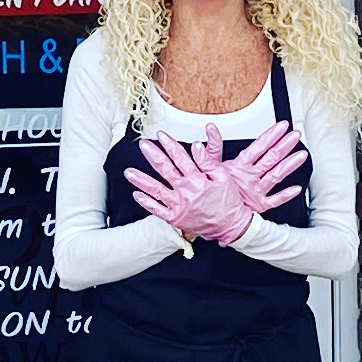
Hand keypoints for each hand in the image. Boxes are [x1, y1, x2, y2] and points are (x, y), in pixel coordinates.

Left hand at [133, 126, 253, 243]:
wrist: (231, 226)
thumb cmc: (229, 202)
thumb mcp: (223, 178)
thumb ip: (208, 162)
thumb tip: (197, 146)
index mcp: (197, 179)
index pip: (180, 157)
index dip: (170, 144)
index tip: (161, 135)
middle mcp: (185, 191)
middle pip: (165, 169)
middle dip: (153, 155)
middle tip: (143, 145)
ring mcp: (179, 205)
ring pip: (156, 190)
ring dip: (141, 180)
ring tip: (129, 171)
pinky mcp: (176, 218)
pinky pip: (157, 210)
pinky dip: (146, 203)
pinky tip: (136, 195)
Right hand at [216, 121, 306, 217]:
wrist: (213, 215)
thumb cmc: (213, 190)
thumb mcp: (210, 165)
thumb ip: (213, 146)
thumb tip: (211, 129)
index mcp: (239, 166)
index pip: (258, 147)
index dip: (271, 135)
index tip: (282, 126)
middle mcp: (250, 177)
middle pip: (271, 158)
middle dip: (284, 145)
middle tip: (295, 135)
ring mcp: (256, 191)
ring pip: (276, 175)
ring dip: (290, 164)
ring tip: (302, 154)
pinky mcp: (259, 205)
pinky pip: (276, 200)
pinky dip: (287, 195)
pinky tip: (297, 189)